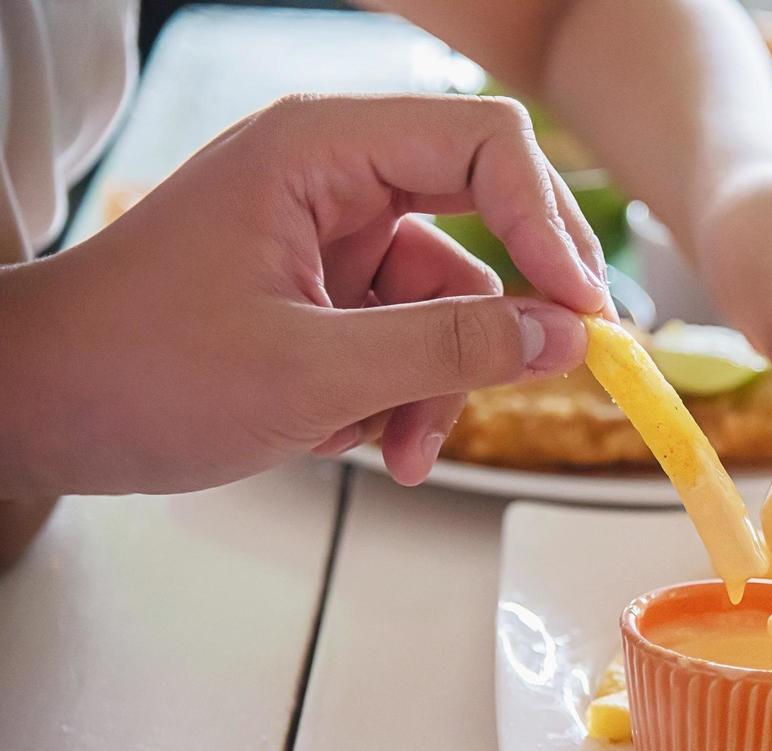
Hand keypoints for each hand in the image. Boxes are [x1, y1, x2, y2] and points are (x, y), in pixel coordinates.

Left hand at [0, 94, 611, 496]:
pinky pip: (407, 338)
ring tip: (397, 450)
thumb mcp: (315, 371)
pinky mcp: (322, 295)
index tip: (584, 316)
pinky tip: (365, 444)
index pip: (485, 146)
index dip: (549, 226)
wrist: (37, 413)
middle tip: (550, 371)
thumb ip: (451, 350)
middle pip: (482, 222)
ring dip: (440, 385)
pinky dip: (402, 397)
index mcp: (323, 151)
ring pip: (447, 301)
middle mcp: (334, 180)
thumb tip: (565, 339)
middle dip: (501, 317)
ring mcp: (329, 240)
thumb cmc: (139, 370)